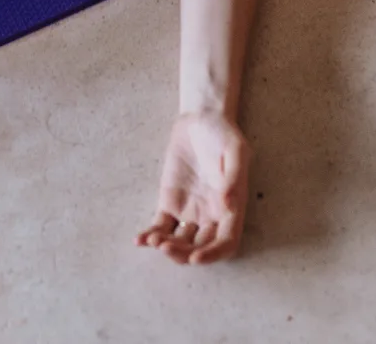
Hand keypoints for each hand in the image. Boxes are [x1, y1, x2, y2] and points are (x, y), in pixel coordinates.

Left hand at [137, 111, 250, 264]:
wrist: (200, 118)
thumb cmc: (223, 132)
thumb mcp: (235, 149)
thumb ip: (234, 177)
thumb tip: (229, 206)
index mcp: (231, 207)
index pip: (226, 243)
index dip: (212, 255)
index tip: (195, 257)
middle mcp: (212, 214)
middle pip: (200, 248)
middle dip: (184, 254)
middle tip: (166, 246)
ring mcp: (190, 210)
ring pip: (180, 241)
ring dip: (167, 247)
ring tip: (153, 239)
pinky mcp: (170, 202)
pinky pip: (161, 225)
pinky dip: (151, 235)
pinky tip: (140, 239)